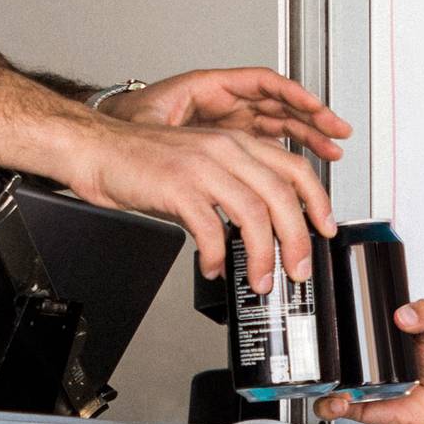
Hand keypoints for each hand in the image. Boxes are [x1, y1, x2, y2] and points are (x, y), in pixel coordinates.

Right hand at [54, 114, 333, 286]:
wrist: (98, 149)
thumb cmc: (143, 161)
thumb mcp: (199, 166)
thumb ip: (230, 190)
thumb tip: (256, 232)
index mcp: (235, 143)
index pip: (294, 168)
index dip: (317, 201)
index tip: (325, 229)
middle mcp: (225, 149)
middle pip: (281, 194)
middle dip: (298, 238)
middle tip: (299, 269)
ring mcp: (202, 166)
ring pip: (254, 212)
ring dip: (264, 254)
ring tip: (261, 279)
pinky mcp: (178, 186)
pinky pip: (210, 227)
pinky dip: (216, 254)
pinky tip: (213, 267)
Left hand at [114, 67, 352, 162]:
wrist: (104, 143)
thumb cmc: (122, 124)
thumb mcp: (151, 120)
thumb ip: (180, 133)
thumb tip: (197, 142)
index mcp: (209, 86)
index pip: (263, 83)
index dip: (294, 94)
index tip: (314, 107)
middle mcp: (224, 102)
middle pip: (279, 104)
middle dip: (311, 117)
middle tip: (336, 132)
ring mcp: (228, 124)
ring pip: (277, 126)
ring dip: (306, 137)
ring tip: (332, 150)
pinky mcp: (227, 145)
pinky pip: (265, 146)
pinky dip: (287, 154)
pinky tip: (304, 166)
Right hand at [319, 301, 423, 423]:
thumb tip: (405, 314)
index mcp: (376, 333)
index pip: (348, 315)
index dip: (337, 309)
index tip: (334, 305)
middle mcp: (361, 356)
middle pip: (327, 345)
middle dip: (318, 343)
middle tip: (329, 342)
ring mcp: (355, 380)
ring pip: (322, 377)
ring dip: (319, 377)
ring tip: (334, 376)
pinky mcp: (355, 404)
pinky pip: (330, 405)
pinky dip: (329, 405)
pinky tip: (340, 401)